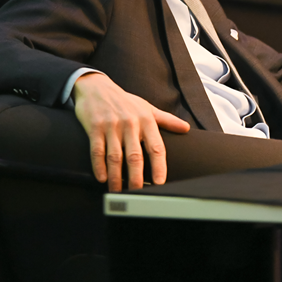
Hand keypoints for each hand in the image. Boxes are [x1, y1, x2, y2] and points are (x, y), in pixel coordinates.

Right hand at [73, 73, 189, 191]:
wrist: (97, 87)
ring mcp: (111, 126)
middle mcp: (130, 123)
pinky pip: (97, 150)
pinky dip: (99, 166)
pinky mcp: (95, 127)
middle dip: (136, 178)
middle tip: (137, 194)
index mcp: (146, 120)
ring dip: (116, 177)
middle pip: (135, 156)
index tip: (160, 183)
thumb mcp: (147, 107)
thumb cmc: (125, 101)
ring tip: (117, 191)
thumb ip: (166, 120)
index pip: (156, 147)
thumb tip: (186, 128)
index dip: (159, 166)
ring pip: (115, 156)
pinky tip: (102, 178)